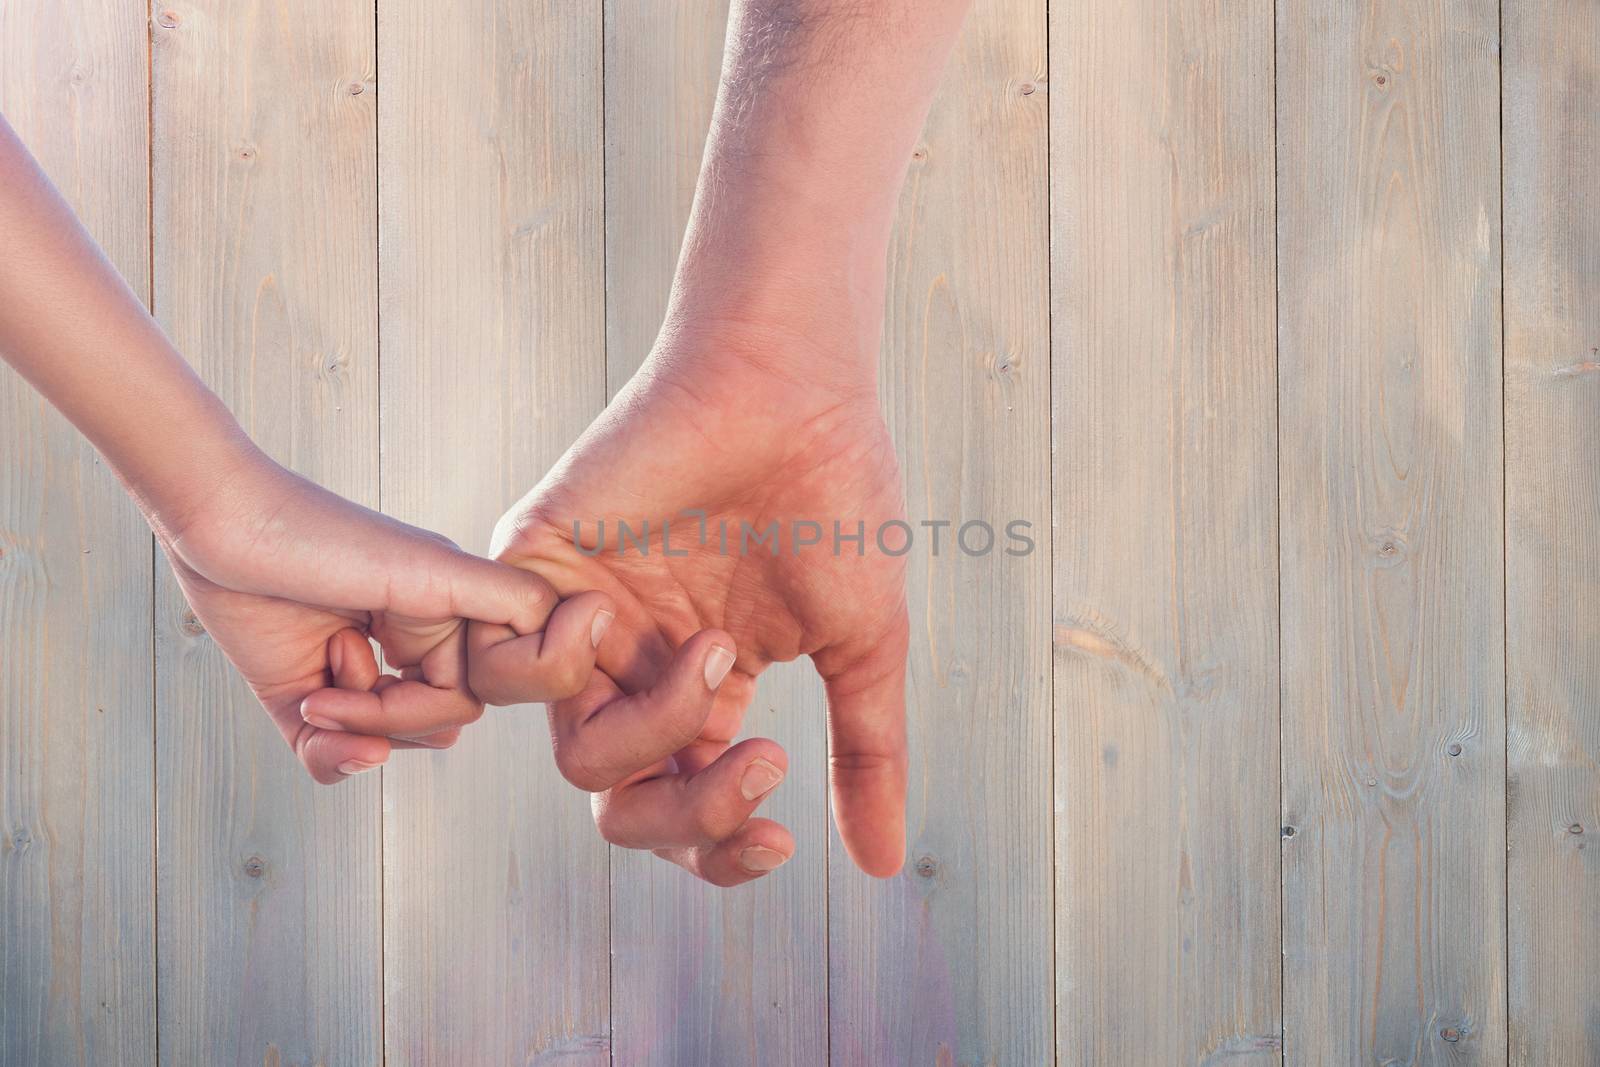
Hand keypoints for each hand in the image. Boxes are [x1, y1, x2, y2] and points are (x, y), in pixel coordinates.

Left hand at [160, 450, 611, 782]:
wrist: (217, 521)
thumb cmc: (323, 534)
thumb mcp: (434, 569)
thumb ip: (511, 600)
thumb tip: (590, 622)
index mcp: (444, 615)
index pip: (474, 695)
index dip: (440, 703)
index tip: (409, 664)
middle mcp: (404, 644)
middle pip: (433, 726)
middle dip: (392, 717)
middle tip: (341, 670)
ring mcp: (352, 672)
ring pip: (385, 746)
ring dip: (353, 729)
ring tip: (315, 689)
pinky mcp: (297, 693)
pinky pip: (330, 757)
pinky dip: (329, 755)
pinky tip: (315, 726)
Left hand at [476, 317, 908, 883]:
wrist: (795, 390)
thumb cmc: (837, 499)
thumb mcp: (860, 646)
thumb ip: (865, 754)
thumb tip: (882, 865)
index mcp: (705, 688)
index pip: (686, 808)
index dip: (720, 849)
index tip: (777, 839)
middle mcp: (638, 666)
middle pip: (621, 806)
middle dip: (688, 817)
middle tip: (762, 763)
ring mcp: (585, 620)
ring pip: (572, 756)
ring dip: (654, 729)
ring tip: (713, 648)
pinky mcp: (535, 566)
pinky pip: (496, 667)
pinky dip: (550, 668)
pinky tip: (609, 620)